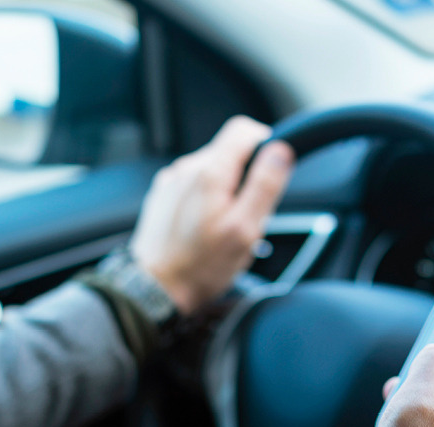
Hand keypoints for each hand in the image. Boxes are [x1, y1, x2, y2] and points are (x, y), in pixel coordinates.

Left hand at [129, 116, 295, 314]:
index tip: (270, 172)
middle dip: (246, 176)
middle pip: (228, 151)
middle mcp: (186, 168)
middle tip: (247, 214)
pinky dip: (206, 199)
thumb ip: (265, 185)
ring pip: (212, 169)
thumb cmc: (200, 267)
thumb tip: (280, 150)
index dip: (265, 144)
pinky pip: (194, 185)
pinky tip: (204, 228)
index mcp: (210, 172)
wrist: (153, 289)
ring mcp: (171, 181)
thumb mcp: (245, 230)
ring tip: (223, 226)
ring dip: (226, 190)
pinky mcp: (163, 195)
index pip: (244, 129)